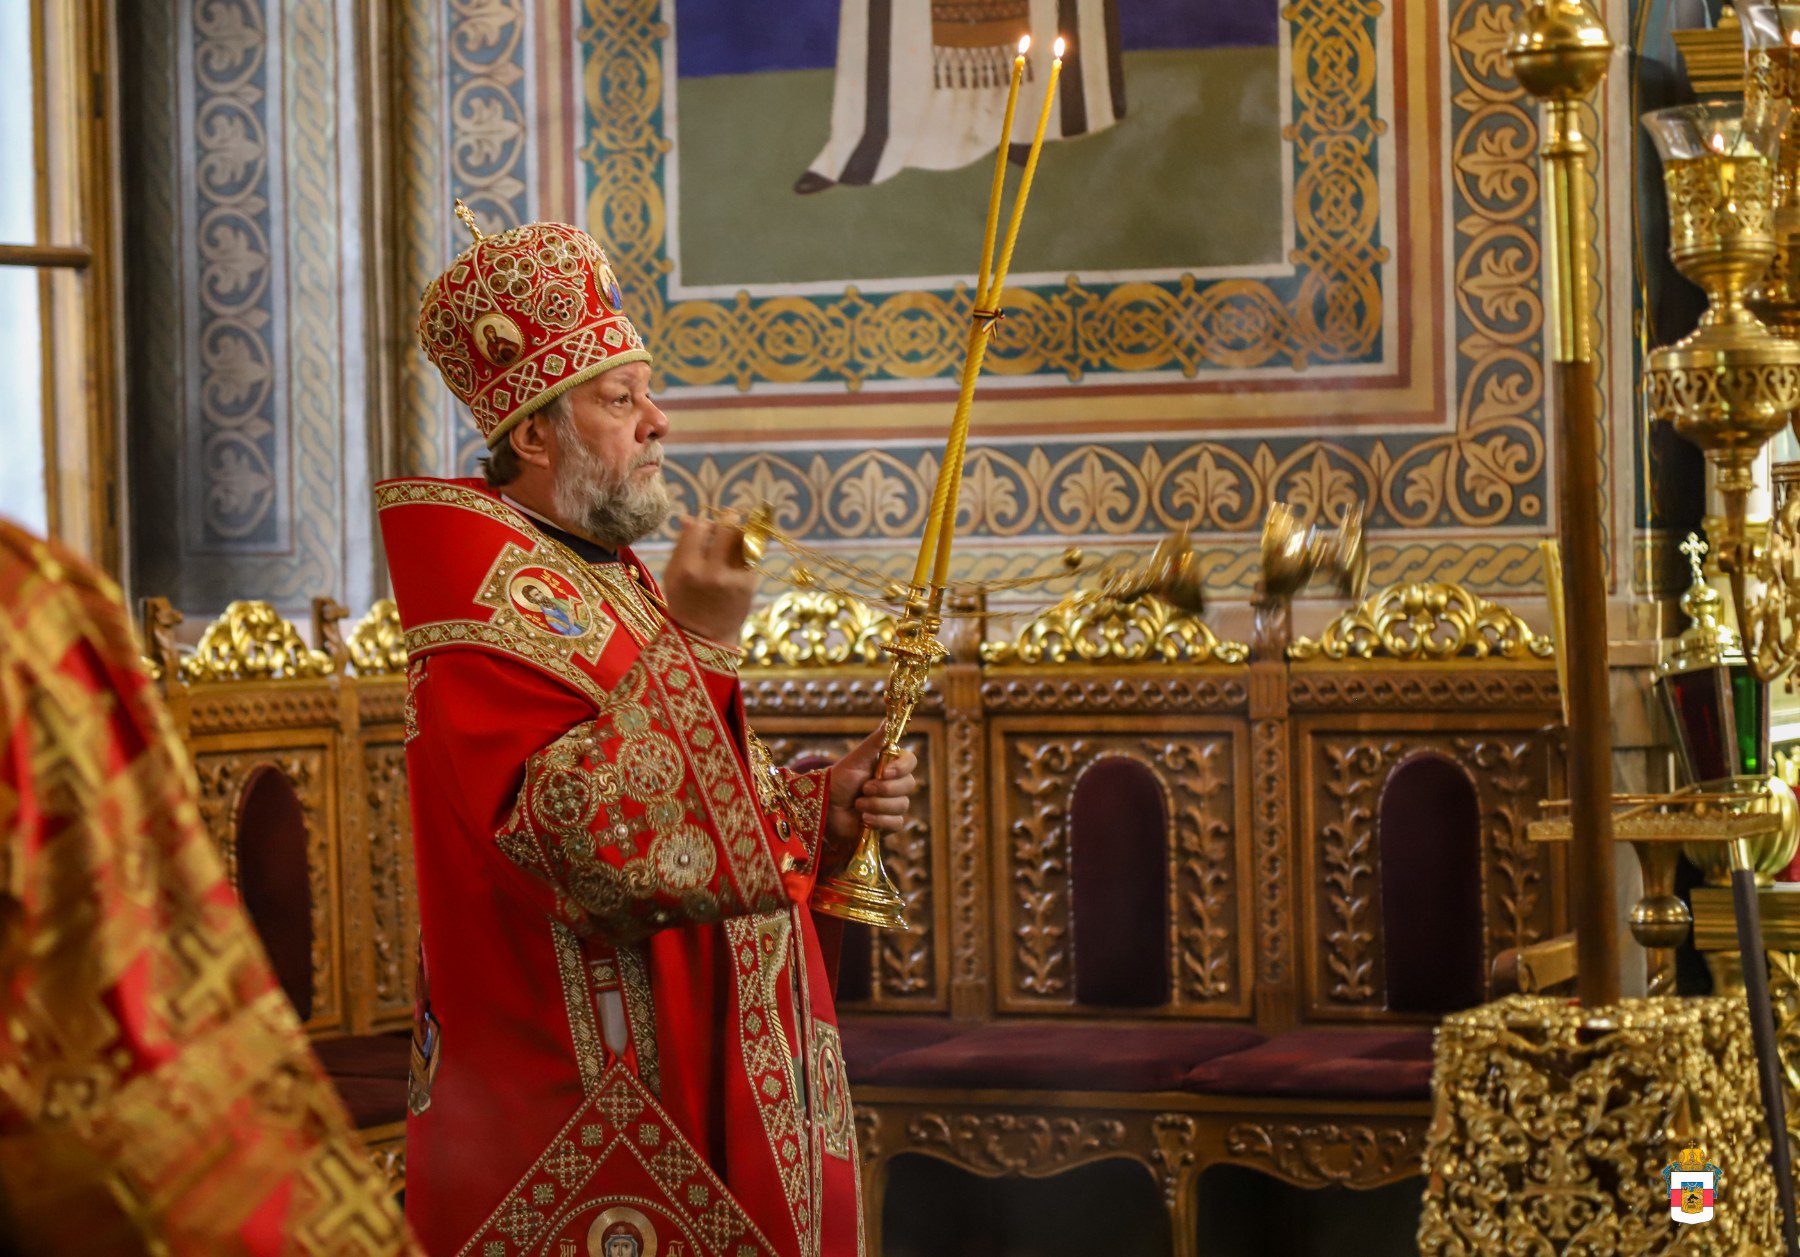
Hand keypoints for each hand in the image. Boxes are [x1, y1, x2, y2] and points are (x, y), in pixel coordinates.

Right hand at [661, 512, 758, 645]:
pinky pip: (753, 555)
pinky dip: (749, 549)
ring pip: (745, 539)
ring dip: (742, 532)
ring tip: (736, 537)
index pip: (700, 527)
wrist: (704, 638)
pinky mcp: (750, 585)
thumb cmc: (684, 602)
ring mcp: (733, 579)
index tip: (705, 528)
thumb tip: (690, 517)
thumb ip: (681, 545)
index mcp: (687, 568)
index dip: (704, 523)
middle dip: (729, 519)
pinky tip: (742, 553)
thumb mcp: (673, 575)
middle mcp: (711, 572)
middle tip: (729, 519)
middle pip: (728, 527)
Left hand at [826, 727, 919, 848]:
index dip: (902, 768)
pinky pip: (896, 823)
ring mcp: (892, 804)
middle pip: (909, 785)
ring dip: (877, 805)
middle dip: (884, 789)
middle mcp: (894, 784)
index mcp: (889, 765)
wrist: (825, 807)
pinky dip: (879, 821)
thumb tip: (887, 721)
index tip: (885, 772)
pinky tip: (864, 819)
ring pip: (902, 805)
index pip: (911, 762)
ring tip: (858, 805)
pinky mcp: (888, 823)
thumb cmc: (839, 780)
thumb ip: (874, 742)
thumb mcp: (856, 759)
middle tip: (864, 789)